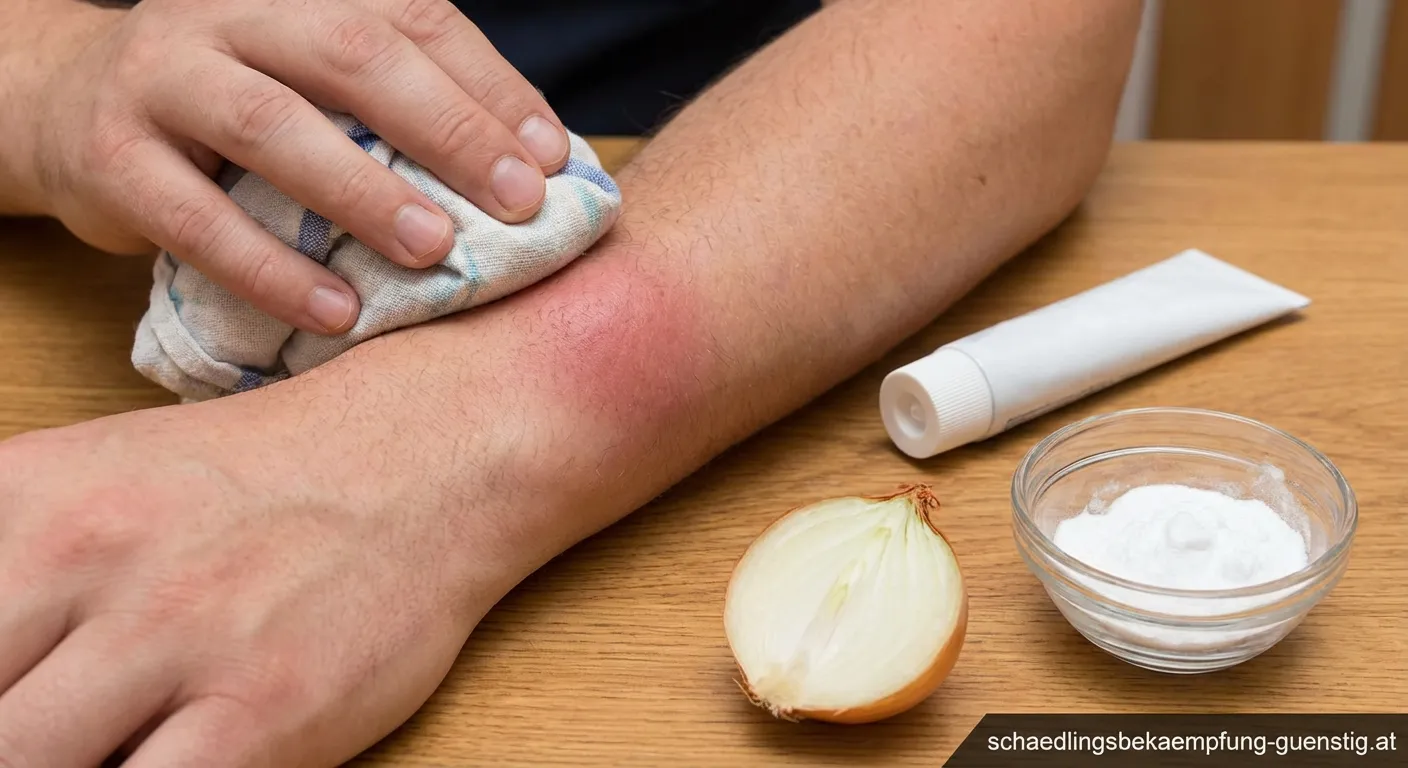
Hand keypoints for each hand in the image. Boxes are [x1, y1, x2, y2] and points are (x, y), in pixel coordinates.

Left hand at [0, 388, 519, 766]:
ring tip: (100, 752)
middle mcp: (83, 557)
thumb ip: (10, 572)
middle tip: (42, 738)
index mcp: (24, 498)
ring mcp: (175, 636)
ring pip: (24, 765)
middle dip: (6, 736)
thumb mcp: (89, 482)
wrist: (423, 455)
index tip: (12, 697)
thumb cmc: (265, 480)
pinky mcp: (263, 711)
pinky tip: (159, 767)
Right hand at [18, 0, 569, 333]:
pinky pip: (197, 218)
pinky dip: (272, 269)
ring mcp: (162, 77)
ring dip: (363, 192)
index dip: (491, 86)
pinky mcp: (110, 157)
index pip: (415, 17)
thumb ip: (400, 109)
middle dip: (447, 129)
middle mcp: (230, 14)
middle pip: (353, 52)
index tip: (554, 158)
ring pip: (272, 123)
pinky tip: (338, 310)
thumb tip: (532, 172)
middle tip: (517, 202)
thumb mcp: (314, 82)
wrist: (69, 106)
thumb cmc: (235, 108)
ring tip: (434, 250)